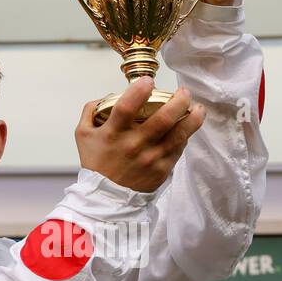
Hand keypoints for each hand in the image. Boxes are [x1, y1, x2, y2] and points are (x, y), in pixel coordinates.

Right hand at [75, 77, 205, 192]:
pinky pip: (179, 148)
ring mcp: (151, 158)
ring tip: (198, 108)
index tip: (148, 81)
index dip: (139, 90)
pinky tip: (188, 127)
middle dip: (179, 101)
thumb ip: (91, 111)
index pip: (127, 107)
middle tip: (184, 92)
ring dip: (193, 118)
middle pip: (163, 119)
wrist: (107, 199)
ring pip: (179, 134)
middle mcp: (134, 145)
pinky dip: (186, 135)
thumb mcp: (83, 135)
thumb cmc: (97, 165)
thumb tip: (107, 95)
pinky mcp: (162, 169)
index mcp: (113, 133)